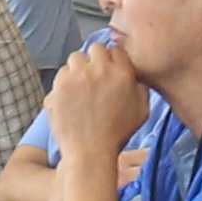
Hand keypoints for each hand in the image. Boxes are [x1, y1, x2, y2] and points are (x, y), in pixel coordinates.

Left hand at [41, 30, 147, 170]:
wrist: (90, 152)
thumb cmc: (118, 134)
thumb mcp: (142, 110)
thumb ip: (140, 87)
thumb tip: (133, 75)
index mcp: (122, 72)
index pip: (115, 50)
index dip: (112, 61)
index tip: (109, 72)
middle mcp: (99, 70)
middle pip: (95, 49)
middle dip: (94, 60)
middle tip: (94, 77)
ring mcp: (76, 77)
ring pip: (75, 59)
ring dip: (78, 69)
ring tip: (80, 87)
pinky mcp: (59, 86)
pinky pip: (61, 74)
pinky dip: (64, 83)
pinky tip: (69, 97)